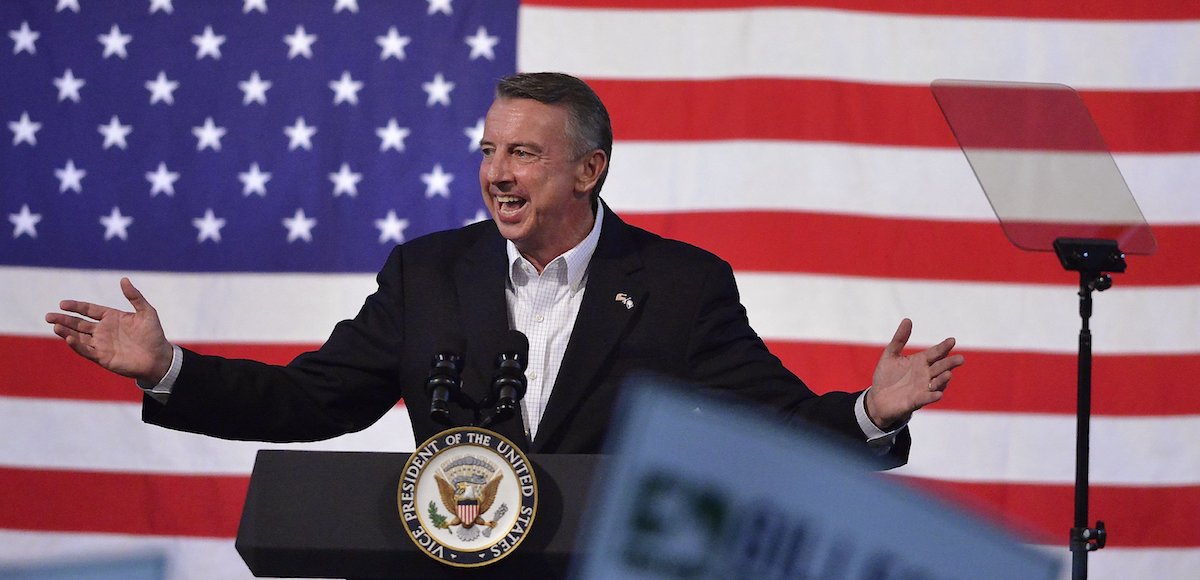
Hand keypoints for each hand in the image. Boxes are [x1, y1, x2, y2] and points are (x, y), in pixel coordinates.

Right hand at [45, 277, 173, 383]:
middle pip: (78, 323)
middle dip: (64, 319)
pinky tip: (68, 338)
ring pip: (78, 336)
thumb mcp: (146, 312)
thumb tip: (123, 279)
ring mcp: (101, 344)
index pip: (89, 310)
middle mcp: (103, 330)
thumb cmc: (154, 335)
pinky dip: (76, 345)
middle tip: (48, 316)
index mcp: (111, 317)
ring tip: (55, 325)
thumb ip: (135, 296)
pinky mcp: (102, 357)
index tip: (62, 303)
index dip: (76, 307)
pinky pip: (86, 350)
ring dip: (66, 331)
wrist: (159, 358)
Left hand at [865, 318, 963, 429]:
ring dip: (943, 380)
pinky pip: (926, 398)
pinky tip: (938, 394)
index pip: (935, 353)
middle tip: (960, 359)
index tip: (952, 340)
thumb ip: (900, 339)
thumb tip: (907, 319)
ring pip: (937, 383)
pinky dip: (932, 396)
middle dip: (950, 363)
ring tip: (948, 374)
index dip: (943, 347)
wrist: (877, 398)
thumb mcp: (891, 354)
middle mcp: (925, 375)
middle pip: (940, 368)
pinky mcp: (916, 401)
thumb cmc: (886, 376)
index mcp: (920, 362)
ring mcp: (922, 388)